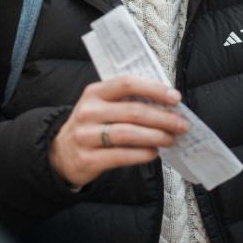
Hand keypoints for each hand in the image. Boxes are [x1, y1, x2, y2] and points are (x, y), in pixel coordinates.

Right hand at [49, 75, 188, 186]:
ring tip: (171, 139)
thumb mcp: (102, 105)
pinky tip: (154, 153)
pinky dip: (142, 154)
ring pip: (128, 134)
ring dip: (156, 137)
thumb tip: (166, 103)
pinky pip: (121, 156)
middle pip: (133, 112)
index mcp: (95, 92)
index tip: (175, 98)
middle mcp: (89, 111)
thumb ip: (127, 100)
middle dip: (163, 118)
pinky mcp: (88, 159)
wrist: (60, 152)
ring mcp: (86, 136)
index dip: (154, 89)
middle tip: (181, 125)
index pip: (127, 84)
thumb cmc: (92, 125)